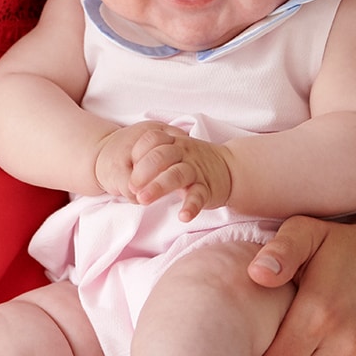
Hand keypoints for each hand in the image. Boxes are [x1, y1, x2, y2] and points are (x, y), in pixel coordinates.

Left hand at [93, 122, 232, 217]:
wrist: (230, 167)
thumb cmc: (192, 160)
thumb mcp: (173, 152)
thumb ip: (152, 157)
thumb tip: (126, 175)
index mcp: (172, 142)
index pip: (152, 139)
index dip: (138, 152)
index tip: (127, 167)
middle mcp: (184, 152)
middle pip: (161, 156)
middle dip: (143, 171)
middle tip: (130, 187)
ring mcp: (196, 170)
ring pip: (177, 174)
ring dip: (159, 186)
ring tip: (143, 200)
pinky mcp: (207, 188)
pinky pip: (199, 196)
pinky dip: (191, 206)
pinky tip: (182, 216)